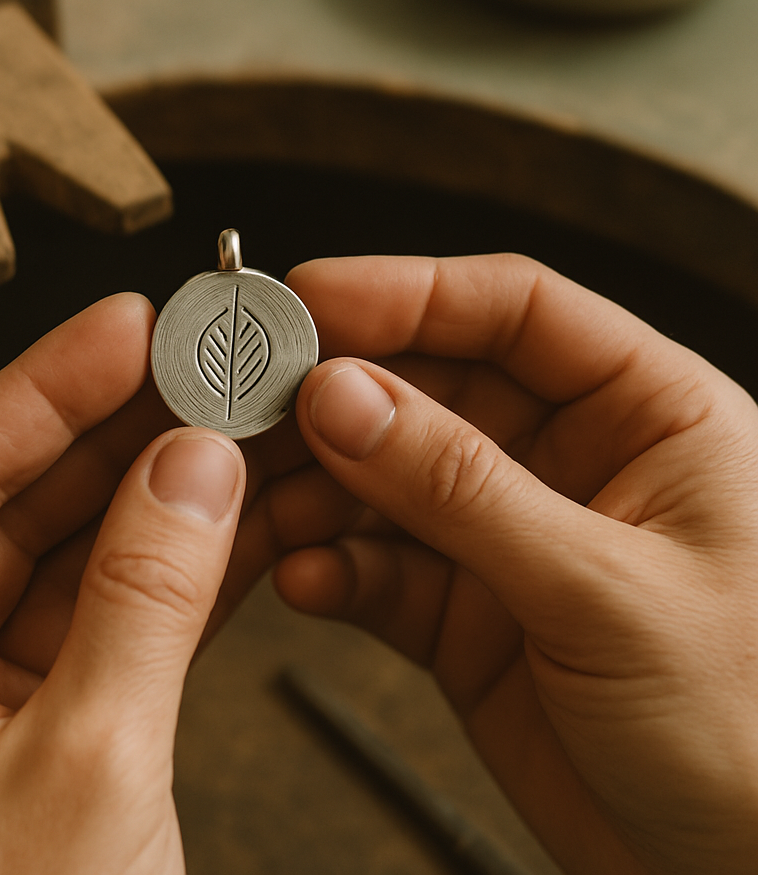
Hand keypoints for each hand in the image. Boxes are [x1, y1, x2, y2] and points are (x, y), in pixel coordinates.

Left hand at [0, 292, 357, 874]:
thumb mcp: (88, 768)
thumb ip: (146, 596)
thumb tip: (197, 465)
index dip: (47, 383)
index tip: (128, 327)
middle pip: (19, 496)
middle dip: (117, 427)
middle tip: (199, 368)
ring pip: (75, 549)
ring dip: (158, 491)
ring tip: (234, 429)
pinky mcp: (48, 722)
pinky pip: (112, 610)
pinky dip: (179, 565)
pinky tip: (234, 519)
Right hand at [277, 255, 757, 874]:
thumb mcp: (607, 590)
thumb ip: (464, 489)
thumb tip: (348, 400)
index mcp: (646, 416)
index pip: (515, 311)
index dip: (409, 293)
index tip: (315, 297)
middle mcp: (570, 464)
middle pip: (431, 388)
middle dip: (342, 395)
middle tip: (260, 401)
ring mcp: (510, 539)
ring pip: (389, 479)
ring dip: (320, 486)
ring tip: (263, 499)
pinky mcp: (467, 613)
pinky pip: (380, 569)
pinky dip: (336, 569)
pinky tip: (310, 577)